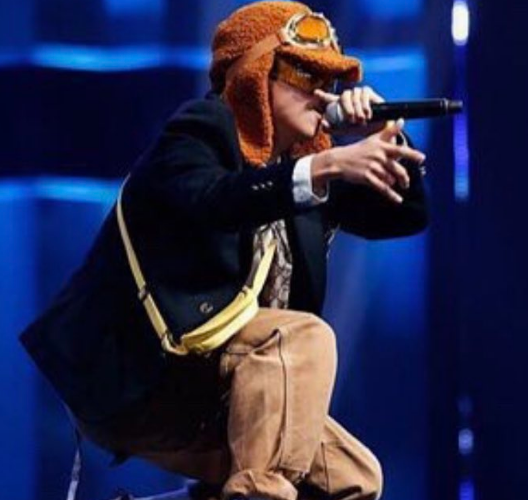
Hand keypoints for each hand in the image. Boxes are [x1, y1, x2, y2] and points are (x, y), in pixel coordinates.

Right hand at [311, 119, 425, 203]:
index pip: (400, 150)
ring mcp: (373, 168)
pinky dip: (391, 195)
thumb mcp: (373, 139)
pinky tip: (398, 200)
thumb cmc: (358, 150)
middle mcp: (379, 157)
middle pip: (398, 169)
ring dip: (392, 183)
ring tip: (389, 183)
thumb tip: (402, 120)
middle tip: (405, 183)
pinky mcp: (367, 178)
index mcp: (382, 147)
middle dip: (404, 178)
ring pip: (390, 180)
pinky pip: (383, 188)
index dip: (412, 155)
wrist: (339, 160)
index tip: (422, 158)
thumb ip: (390, 131)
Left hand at [314, 86, 388, 135]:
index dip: (322, 95)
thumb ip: (330, 128)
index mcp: (338, 105)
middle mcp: (347, 97)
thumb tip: (322, 121)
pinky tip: (368, 114)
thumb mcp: (342, 130)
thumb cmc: (358, 129)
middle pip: (343, 97)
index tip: (315, 93)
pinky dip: (366, 106)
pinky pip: (364, 95)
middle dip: (347, 109)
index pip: (328, 98)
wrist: (375, 128)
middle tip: (351, 120)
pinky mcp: (367, 91)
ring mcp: (356, 93)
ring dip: (358, 110)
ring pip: (355, 97)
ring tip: (361, 120)